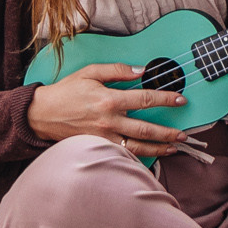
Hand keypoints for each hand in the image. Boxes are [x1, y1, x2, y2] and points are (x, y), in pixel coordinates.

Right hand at [27, 60, 194, 160]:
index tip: (180, 99)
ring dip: (158, 148)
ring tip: (174, 147)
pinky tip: (151, 155)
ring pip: (137, 147)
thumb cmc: (66, 92)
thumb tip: (141, 70)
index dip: (165, 99)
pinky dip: (140, 157)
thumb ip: (117, 70)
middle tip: (185, 133)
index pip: (145, 99)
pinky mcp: (98, 147)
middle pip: (146, 129)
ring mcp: (104, 137)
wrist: (42, 114)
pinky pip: (123, 155)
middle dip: (168, 132)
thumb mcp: (90, 72)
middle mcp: (109, 121)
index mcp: (109, 99)